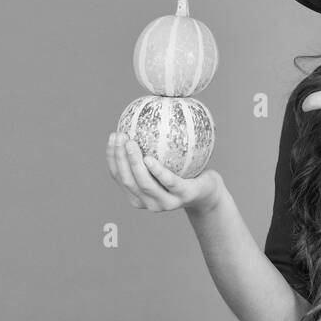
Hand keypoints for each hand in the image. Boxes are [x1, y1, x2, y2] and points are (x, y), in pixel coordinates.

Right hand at [106, 132, 222, 213]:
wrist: (208, 191)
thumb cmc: (182, 172)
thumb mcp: (163, 160)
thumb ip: (148, 148)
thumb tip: (136, 117)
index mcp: (137, 195)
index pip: (118, 176)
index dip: (112, 156)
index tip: (113, 136)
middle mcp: (148, 203)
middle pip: (128, 180)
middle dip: (120, 158)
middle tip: (120, 136)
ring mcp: (165, 203)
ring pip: (144, 183)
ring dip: (134, 163)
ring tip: (130, 143)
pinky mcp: (183, 196)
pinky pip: (168, 182)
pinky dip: (156, 171)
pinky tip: (149, 158)